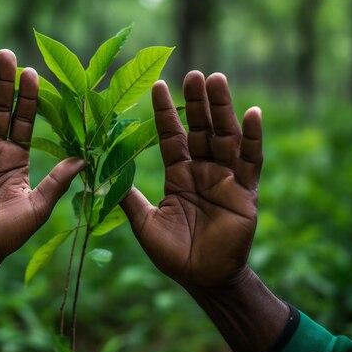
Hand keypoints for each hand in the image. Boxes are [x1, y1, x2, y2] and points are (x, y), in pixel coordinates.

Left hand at [121, 71, 261, 288]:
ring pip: (226, 136)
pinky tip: (253, 113)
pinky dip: (254, 138)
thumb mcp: (144, 223)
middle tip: (193, 73)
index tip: (158, 85)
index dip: (166, 112)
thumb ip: (127, 198)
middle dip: (196, 102)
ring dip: (222, 109)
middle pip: (201, 129)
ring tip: (217, 79)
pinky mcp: (246, 192)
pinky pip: (252, 161)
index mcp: (179, 175)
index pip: (172, 137)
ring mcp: (226, 179)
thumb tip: (97, 176)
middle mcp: (203, 171)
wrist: (202, 278)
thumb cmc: (173, 253)